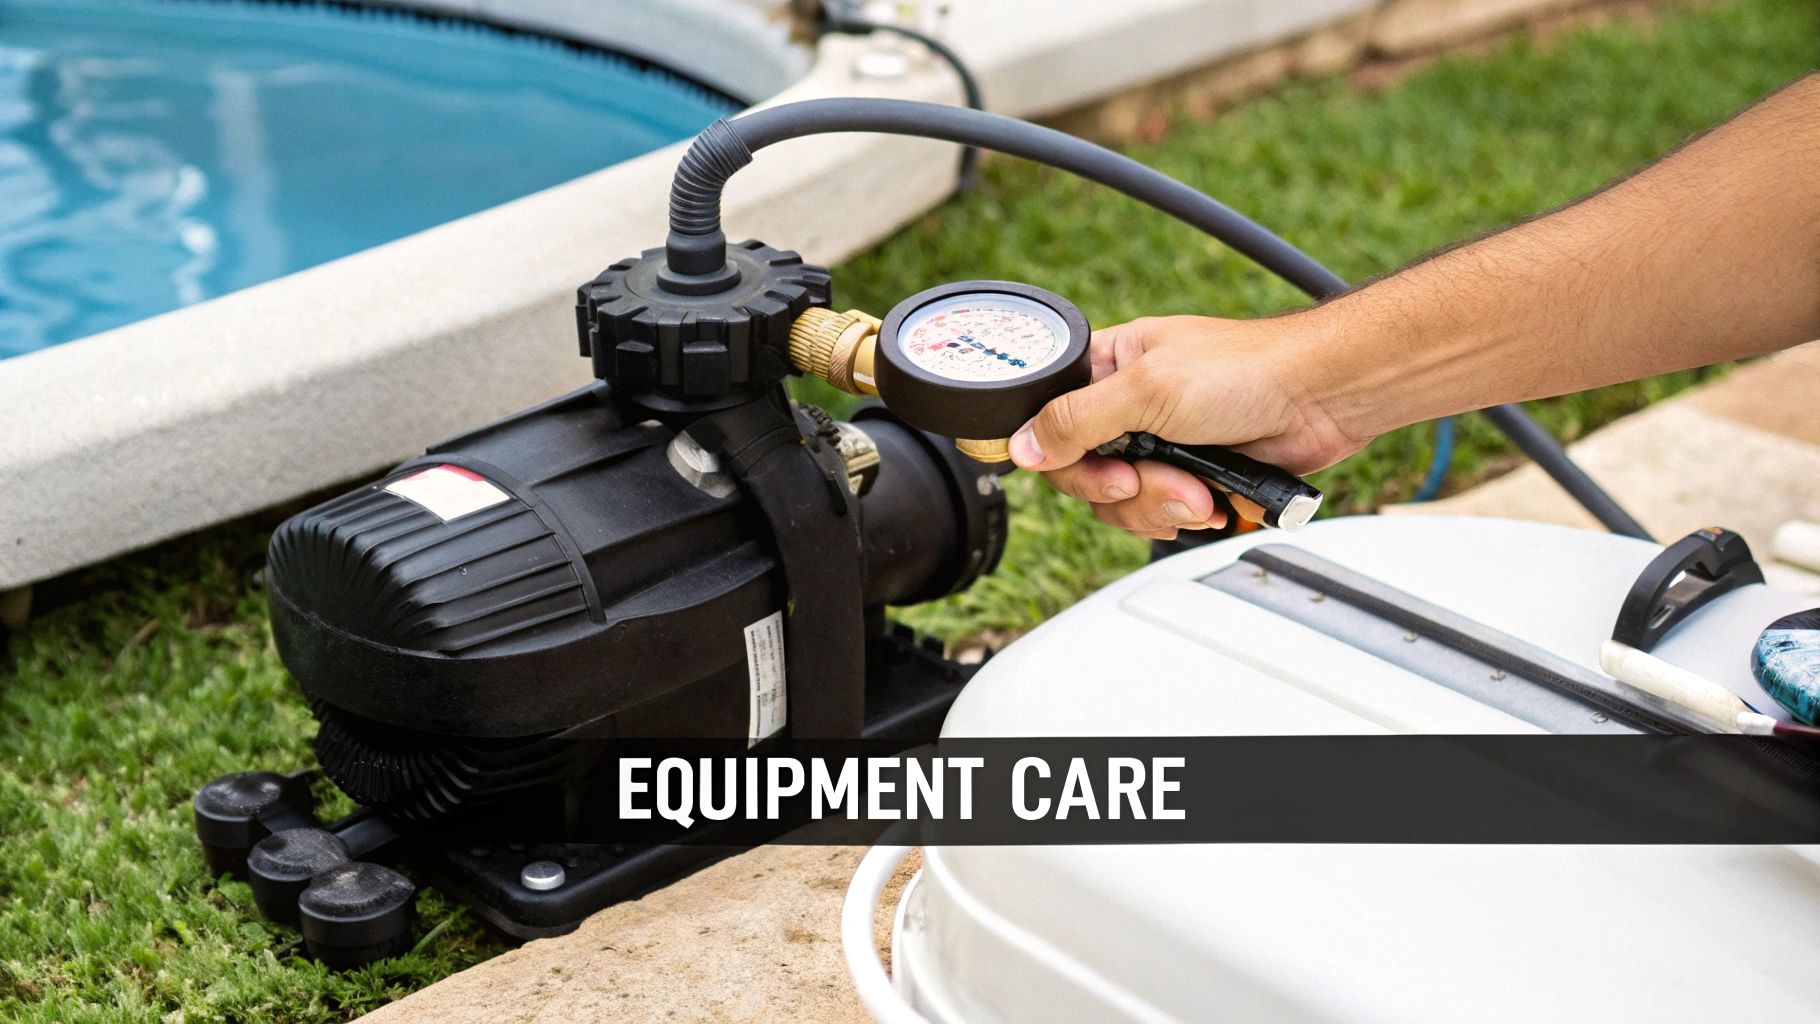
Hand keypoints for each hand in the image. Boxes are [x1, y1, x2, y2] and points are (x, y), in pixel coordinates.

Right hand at [1008, 314, 1364, 539]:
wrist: (1321, 398)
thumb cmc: (1248, 369)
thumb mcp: (1146, 388)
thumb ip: (1077, 419)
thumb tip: (1022, 445)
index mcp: (1109, 365)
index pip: (1050, 419)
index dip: (1060, 452)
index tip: (1088, 466)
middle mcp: (1129, 406)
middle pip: (1082, 473)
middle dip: (1121, 487)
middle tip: (1147, 476)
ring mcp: (1160, 444)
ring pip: (1122, 502)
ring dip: (1159, 504)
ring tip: (1197, 488)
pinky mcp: (1192, 476)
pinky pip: (1160, 515)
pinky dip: (1185, 515)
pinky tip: (1210, 498)